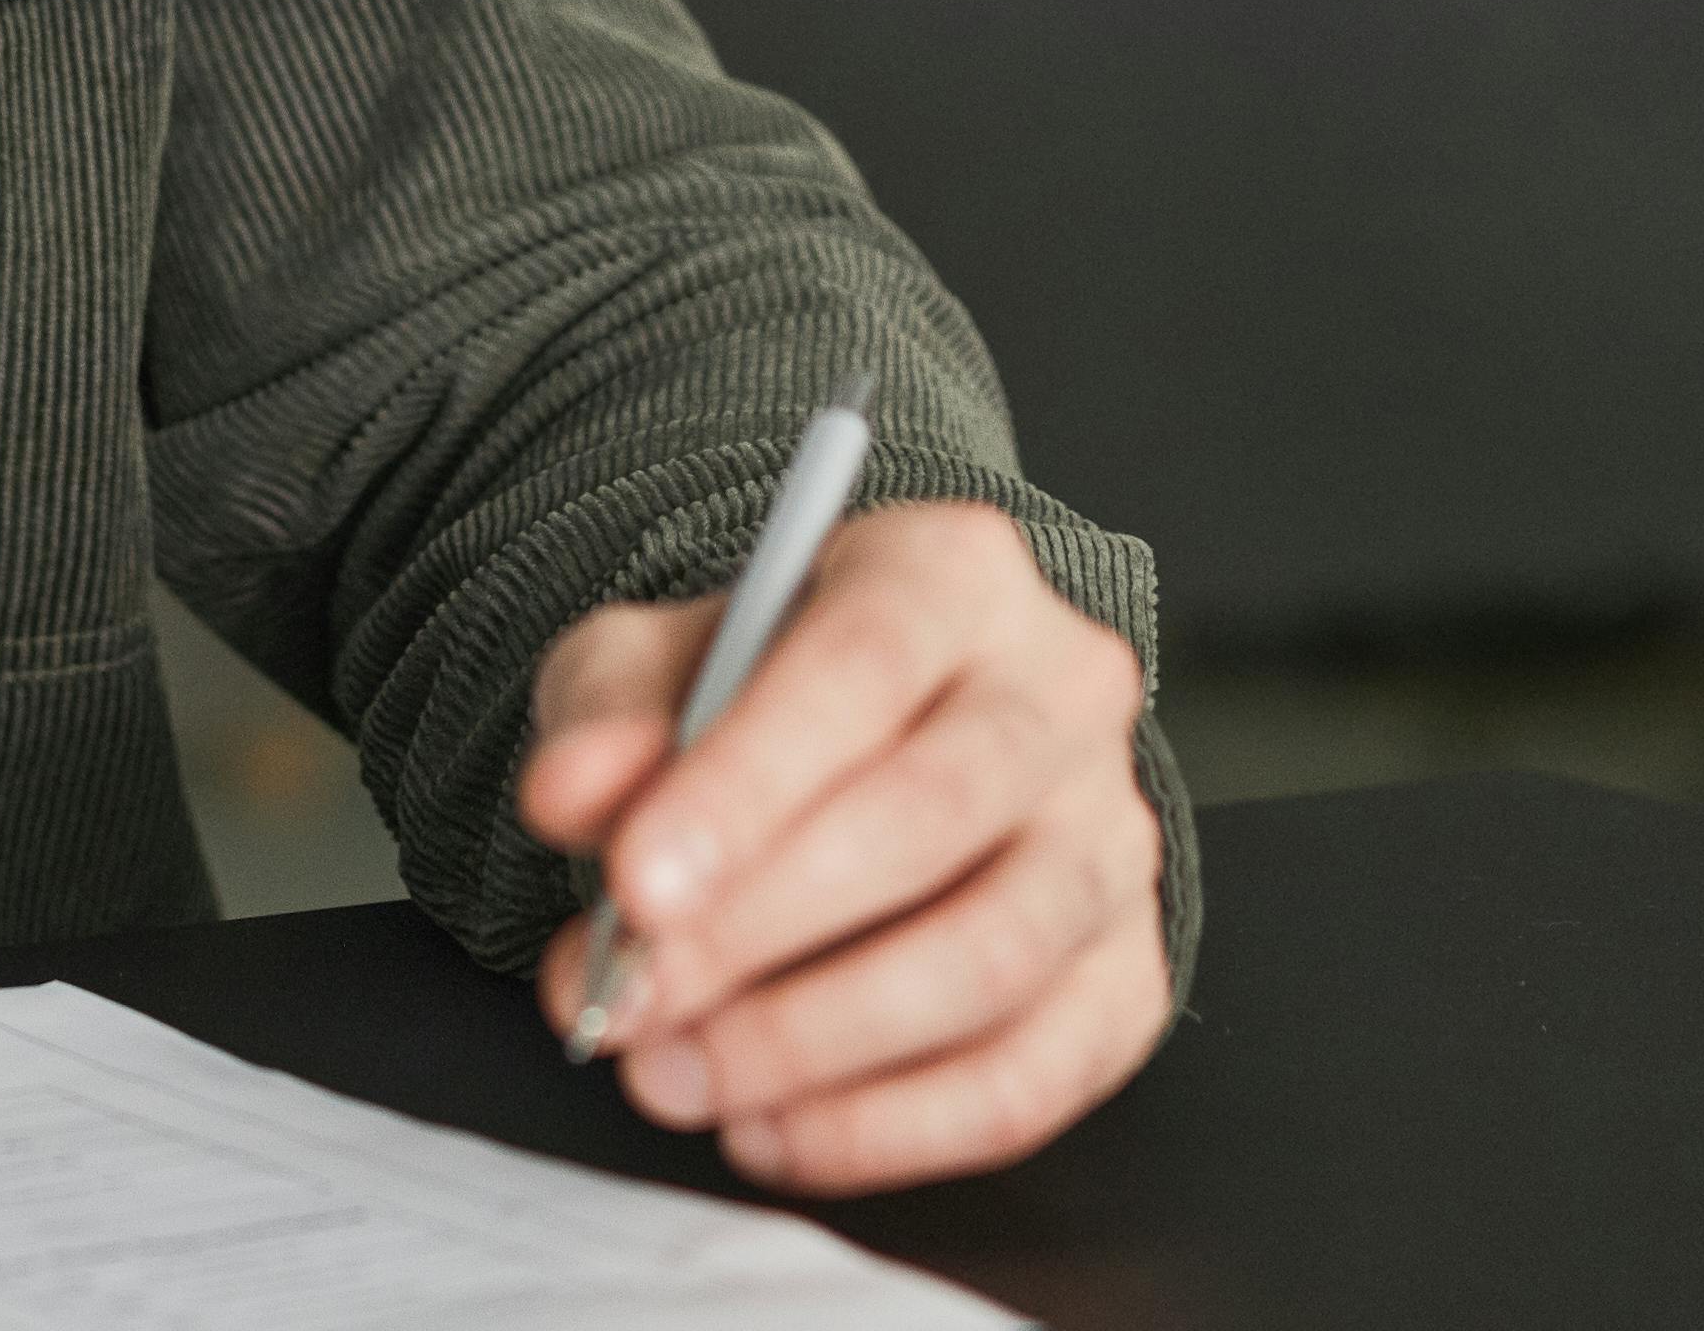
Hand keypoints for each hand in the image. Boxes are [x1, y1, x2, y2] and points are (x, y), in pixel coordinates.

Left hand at [519, 499, 1170, 1192]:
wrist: (876, 752)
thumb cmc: (769, 700)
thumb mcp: (656, 664)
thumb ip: (608, 715)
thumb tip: (574, 793)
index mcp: (951, 575)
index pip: (862, 665)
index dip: (748, 785)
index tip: (635, 885)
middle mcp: (1060, 693)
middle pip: (933, 815)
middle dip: (761, 929)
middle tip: (634, 1001)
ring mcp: (1111, 841)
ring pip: (993, 956)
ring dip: (816, 1041)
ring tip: (677, 1074)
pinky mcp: (1129, 977)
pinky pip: (1033, 1077)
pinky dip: (893, 1127)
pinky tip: (773, 1127)